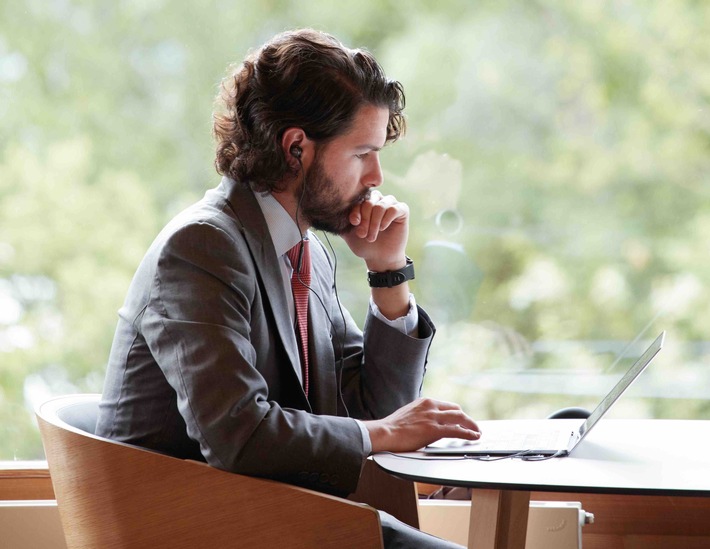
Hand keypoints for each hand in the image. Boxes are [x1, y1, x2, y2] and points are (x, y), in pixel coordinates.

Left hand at [341, 190, 408, 271]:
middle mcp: (378, 200)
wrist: (380, 258)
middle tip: (363, 234)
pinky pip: (393, 208)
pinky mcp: (402, 210)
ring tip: (371, 236)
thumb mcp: (348, 233)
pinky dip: (386, 220)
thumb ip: (340, 222)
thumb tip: (325, 214)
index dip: (356, 210)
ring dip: (374, 223)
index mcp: (365, 202)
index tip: (353, 223)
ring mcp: (390, 204)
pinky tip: (383, 229)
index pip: (358, 199)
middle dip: (365, 219)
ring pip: (380, 205)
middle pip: (369, 201)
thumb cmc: (364, 245)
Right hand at [364, 397, 481, 453]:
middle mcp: (431, 406)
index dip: (457, 414)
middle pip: (456, 410)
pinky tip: (473, 437)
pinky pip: (456, 431)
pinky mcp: (434, 430)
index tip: (462, 419)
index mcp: (425, 402)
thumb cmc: (393, 427)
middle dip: (467, 419)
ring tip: (477, 432)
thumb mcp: (410, 414)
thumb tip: (428, 423)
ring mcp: (433, 417)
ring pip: (460, 418)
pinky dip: (468, 434)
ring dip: (471, 425)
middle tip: (473, 426)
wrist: (385, 432)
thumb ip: (422, 415)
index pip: (448, 406)